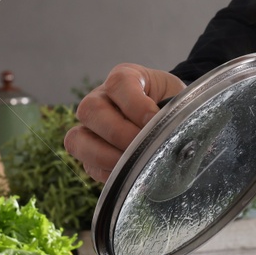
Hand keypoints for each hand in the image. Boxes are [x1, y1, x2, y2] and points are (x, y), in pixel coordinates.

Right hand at [64, 63, 186, 182]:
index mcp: (125, 78)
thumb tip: (174, 135)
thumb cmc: (172, 104)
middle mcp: (100, 98)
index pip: (119, 83)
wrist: (167, 116)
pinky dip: (109, 173)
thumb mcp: (177, 97)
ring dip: (107, 156)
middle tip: (144, 148)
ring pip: (78, 139)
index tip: (155, 119)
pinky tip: (130, 176)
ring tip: (134, 165)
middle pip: (91, 110)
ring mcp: (90, 127)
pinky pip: (88, 165)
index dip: (135, 104)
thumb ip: (174, 111)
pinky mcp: (90, 154)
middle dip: (120, 134)